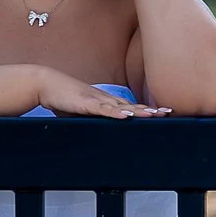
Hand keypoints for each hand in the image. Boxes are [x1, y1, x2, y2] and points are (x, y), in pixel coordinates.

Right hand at [35, 69, 168, 118]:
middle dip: (151, 110)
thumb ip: (96, 120)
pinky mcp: (85, 102)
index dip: (148, 110)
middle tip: (169, 113)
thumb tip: (103, 132)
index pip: (132, 107)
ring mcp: (96, 99)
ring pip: (121, 106)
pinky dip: (114, 112)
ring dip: (138, 111)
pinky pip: (102, 108)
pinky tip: (126, 116)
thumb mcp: (85, 112)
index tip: (165, 113)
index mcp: (107, 102)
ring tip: (154, 115)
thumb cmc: (65, 98)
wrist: (46, 84)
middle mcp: (106, 99)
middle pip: (132, 106)